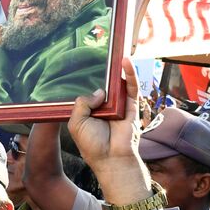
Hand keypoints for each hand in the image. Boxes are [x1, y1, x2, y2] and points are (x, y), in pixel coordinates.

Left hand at [67, 57, 152, 204]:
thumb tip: (101, 91)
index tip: (82, 63)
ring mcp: (120, 107)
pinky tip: (125, 62)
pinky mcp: (132, 107)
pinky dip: (130, 74)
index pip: (90, 93)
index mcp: (91, 112)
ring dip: (119, 69)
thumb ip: (83, 103)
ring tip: (116, 51)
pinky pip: (131, 88)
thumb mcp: (77, 122)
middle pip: (106, 85)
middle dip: (104, 70)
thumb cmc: (92, 145)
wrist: (111, 159)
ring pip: (120, 84)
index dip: (87, 80)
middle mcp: (106, 108)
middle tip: (102, 51)